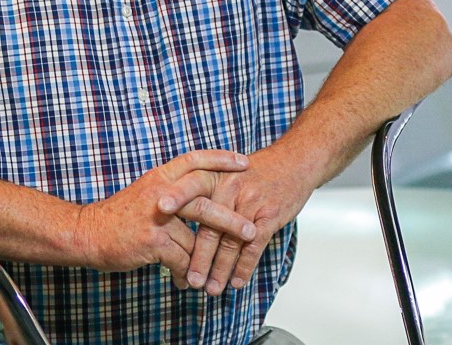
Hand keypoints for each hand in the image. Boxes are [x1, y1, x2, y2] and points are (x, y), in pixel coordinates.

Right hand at [73, 149, 257, 282]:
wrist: (86, 233)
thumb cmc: (117, 217)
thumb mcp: (144, 193)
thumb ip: (170, 193)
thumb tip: (198, 199)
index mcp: (159, 177)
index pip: (194, 160)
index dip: (221, 159)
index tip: (244, 161)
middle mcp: (160, 193)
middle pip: (205, 202)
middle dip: (231, 219)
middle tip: (251, 230)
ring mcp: (157, 217)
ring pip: (196, 238)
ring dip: (207, 258)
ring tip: (218, 270)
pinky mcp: (152, 241)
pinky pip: (181, 260)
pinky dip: (186, 273)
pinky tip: (186, 281)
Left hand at [178, 146, 316, 295]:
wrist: (293, 162)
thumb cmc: (256, 171)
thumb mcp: (225, 171)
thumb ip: (203, 189)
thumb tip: (176, 214)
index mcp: (215, 175)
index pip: (190, 185)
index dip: (175, 197)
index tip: (158, 211)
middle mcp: (230, 187)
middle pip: (209, 225)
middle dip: (198, 257)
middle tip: (189, 278)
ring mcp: (250, 202)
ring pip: (230, 242)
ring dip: (220, 269)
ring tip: (211, 288)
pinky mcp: (269, 216)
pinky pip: (254, 247)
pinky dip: (244, 267)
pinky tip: (236, 281)